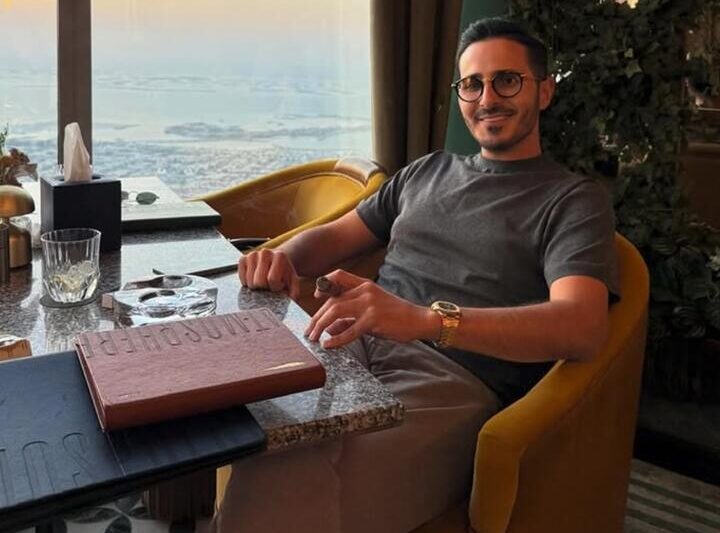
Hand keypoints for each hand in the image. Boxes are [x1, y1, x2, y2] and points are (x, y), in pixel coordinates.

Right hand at [238, 249, 299, 300]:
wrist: (276, 261)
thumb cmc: (283, 273)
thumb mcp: (292, 282)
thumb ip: (295, 291)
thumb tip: (292, 298)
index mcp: (280, 256)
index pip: (272, 280)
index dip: (275, 288)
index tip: (279, 285)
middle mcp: (265, 252)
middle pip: (259, 282)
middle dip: (265, 288)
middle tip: (269, 284)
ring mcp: (253, 255)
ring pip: (250, 282)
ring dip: (256, 286)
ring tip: (263, 281)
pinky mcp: (243, 259)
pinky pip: (242, 278)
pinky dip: (248, 283)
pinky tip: (255, 278)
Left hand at [304, 269, 436, 348]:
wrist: (418, 320)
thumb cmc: (394, 317)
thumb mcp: (370, 313)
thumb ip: (349, 318)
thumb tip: (328, 329)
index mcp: (364, 285)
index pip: (338, 276)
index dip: (323, 284)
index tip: (316, 297)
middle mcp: (365, 291)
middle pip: (332, 300)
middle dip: (317, 317)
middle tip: (309, 330)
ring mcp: (369, 304)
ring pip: (336, 311)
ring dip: (320, 325)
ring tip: (313, 338)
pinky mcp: (373, 319)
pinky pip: (350, 330)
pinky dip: (337, 338)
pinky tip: (328, 345)